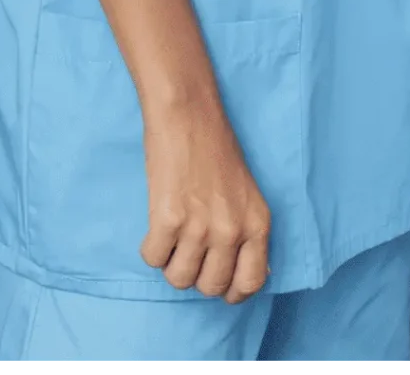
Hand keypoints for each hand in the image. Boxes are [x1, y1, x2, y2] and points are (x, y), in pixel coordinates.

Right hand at [140, 99, 271, 301]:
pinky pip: (153, 259)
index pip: (250, 283)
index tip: (219, 283)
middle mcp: (232, 229)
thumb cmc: (217, 154)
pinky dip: (151, 247)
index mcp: (258, 224)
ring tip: (175, 233)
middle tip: (190, 250)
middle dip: (196, 275)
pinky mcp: (167, 219)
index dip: (231, 291)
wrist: (189, 118)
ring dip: (171, 262)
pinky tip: (159, 224)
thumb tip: (248, 279)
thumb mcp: (248, 196)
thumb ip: (248, 235)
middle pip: (209, 287)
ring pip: (178, 278)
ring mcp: (199, 227)